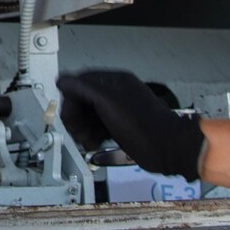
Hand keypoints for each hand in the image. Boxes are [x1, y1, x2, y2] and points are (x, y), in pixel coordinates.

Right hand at [57, 69, 203, 178]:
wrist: (166, 149)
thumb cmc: (143, 125)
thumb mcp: (108, 102)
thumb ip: (83, 88)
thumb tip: (63, 80)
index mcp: (115, 81)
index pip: (82, 82)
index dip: (71, 98)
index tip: (68, 114)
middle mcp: (117, 94)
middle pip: (84, 101)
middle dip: (76, 116)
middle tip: (76, 129)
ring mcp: (119, 112)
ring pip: (90, 116)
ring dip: (83, 128)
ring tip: (85, 139)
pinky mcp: (121, 128)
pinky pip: (99, 128)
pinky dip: (92, 135)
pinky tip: (93, 143)